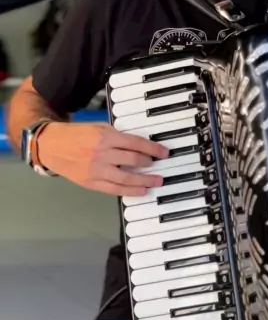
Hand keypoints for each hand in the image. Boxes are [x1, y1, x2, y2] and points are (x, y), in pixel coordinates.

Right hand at [37, 121, 168, 196]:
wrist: (52, 145)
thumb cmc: (76, 135)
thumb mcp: (99, 128)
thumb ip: (118, 137)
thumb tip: (140, 146)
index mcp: (106, 137)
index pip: (136, 143)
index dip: (153, 149)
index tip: (164, 153)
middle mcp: (102, 154)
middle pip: (134, 160)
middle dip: (150, 164)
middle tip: (160, 166)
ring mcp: (96, 170)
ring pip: (127, 178)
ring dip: (145, 181)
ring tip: (156, 181)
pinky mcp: (91, 183)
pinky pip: (114, 189)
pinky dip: (130, 191)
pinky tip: (141, 191)